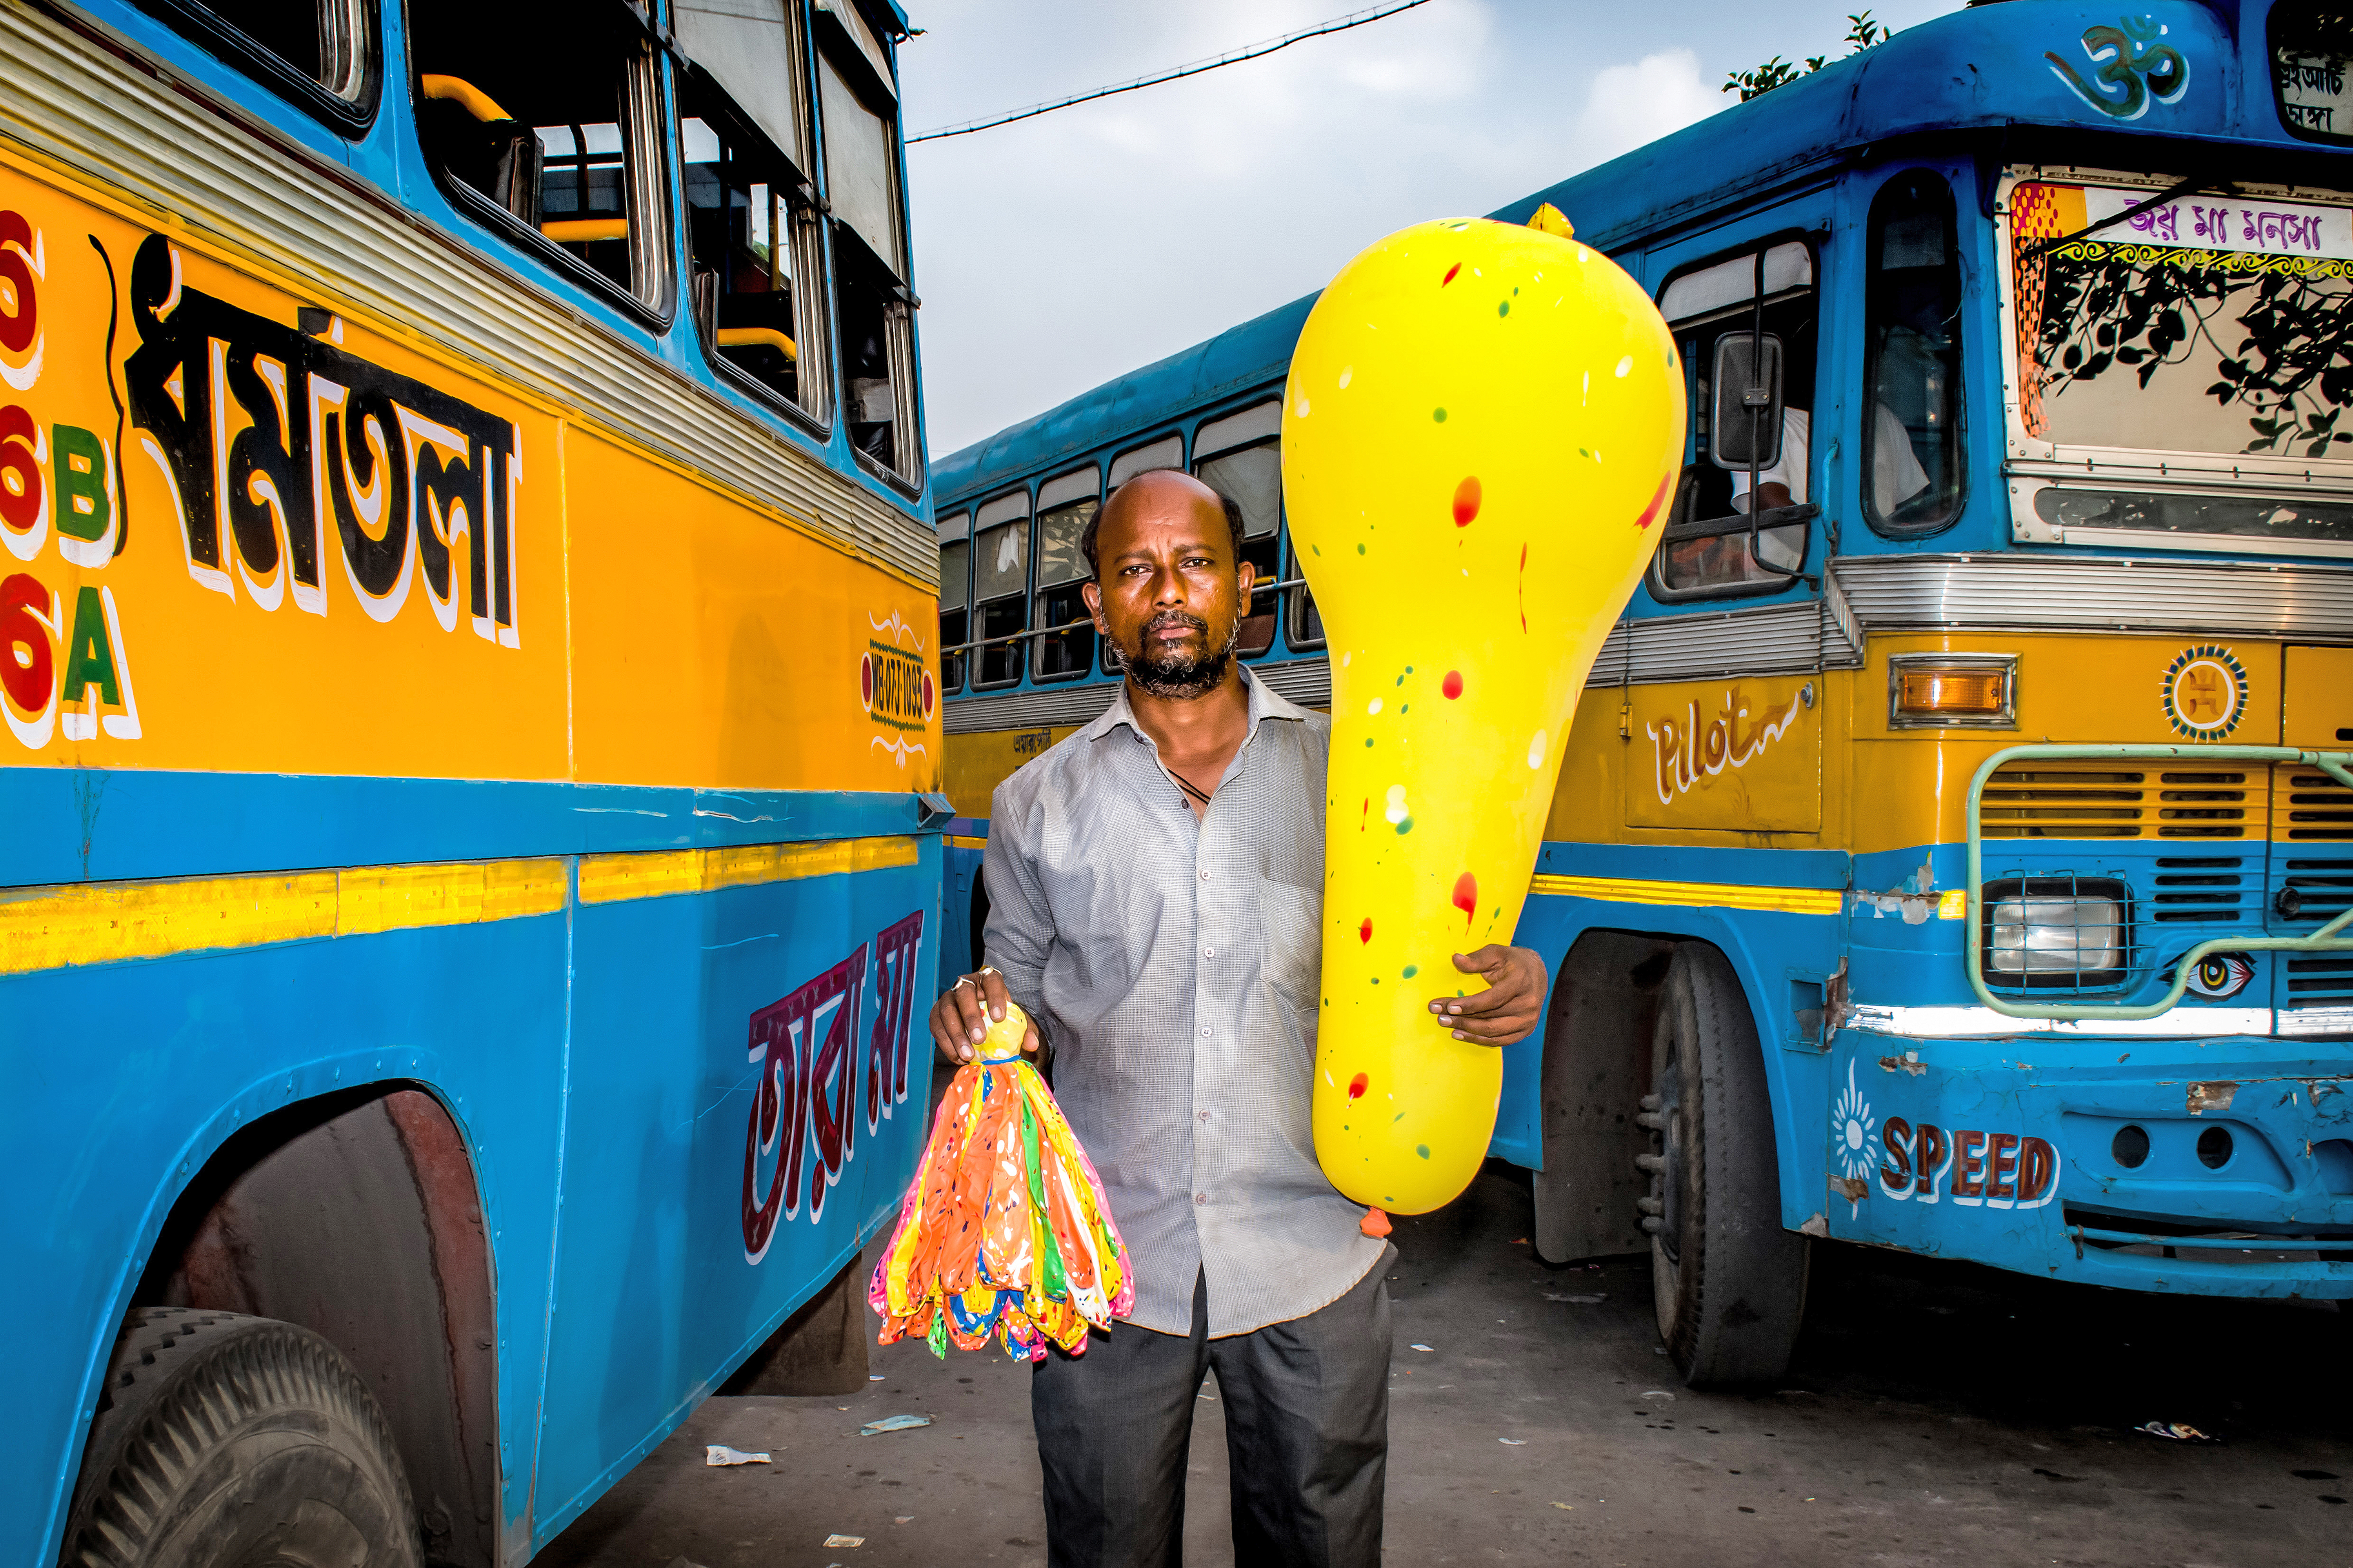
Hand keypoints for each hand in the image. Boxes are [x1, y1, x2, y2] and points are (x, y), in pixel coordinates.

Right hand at [928, 966, 1041, 1064]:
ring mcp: (947, 997)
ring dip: (956, 1034)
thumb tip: (1032, 1044)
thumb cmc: (999, 1017)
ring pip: (946, 1011)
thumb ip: (1025, 1030)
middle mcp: (965, 984)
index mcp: (987, 980)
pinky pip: (936, 1027)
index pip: (991, 979)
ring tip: (968, 1054)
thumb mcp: (1014, 1021)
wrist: (980, 1020)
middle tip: (980, 1039)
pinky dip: (946, 1044)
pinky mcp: (935, 1013)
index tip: (1000, 1018)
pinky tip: (958, 1057)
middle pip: (964, 994)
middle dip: (971, 1017)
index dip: (995, 997)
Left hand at [1426, 945, 1548, 1045]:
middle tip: (1440, 1017)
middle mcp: (1528, 1004)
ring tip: (1447, 1025)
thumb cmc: (1513, 961)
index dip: (1470, 1005)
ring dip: (1467, 1031)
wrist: (1537, 973)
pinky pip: (1499, 1040)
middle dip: (1462, 1019)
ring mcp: (1528, 1020)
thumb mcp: (1496, 953)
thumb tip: (1456, 959)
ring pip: (1493, 1032)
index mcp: (1521, 983)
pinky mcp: (1525, 1031)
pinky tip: (1461, 1034)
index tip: (1449, 1007)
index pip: (1493, 999)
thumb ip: (1476, 959)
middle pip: (1490, 1019)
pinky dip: (1479, 1039)